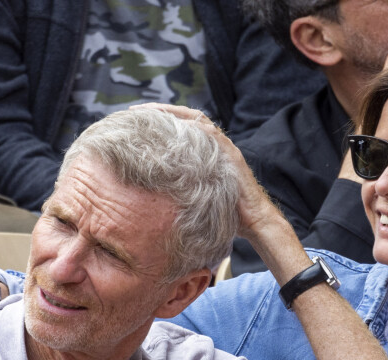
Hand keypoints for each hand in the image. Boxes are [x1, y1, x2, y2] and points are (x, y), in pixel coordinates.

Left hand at [130, 103, 282, 240]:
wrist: (254, 220)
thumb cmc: (226, 213)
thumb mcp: (197, 197)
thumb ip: (181, 188)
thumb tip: (150, 195)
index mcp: (205, 153)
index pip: (180, 128)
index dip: (158, 122)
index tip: (133, 121)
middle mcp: (214, 146)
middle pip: (185, 118)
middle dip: (160, 111)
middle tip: (134, 111)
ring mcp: (224, 148)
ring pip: (197, 121)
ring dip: (173, 114)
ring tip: (149, 112)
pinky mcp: (232, 156)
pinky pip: (212, 135)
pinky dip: (195, 127)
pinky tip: (178, 124)